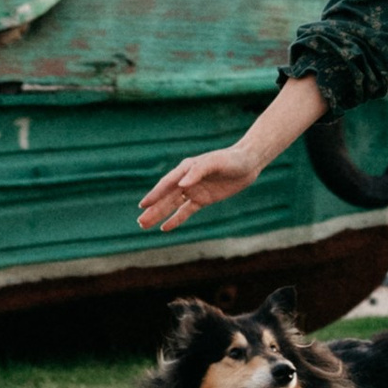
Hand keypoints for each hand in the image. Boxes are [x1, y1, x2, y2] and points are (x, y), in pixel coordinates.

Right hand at [137, 142, 262, 232]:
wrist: (248, 163)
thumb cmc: (231, 160)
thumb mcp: (216, 163)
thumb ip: (198, 172)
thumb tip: (182, 184)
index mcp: (186, 168)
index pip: (167, 184)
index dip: (155, 194)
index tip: (143, 205)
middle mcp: (187, 180)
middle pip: (166, 197)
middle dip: (153, 209)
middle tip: (140, 221)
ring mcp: (194, 190)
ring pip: (173, 205)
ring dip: (159, 215)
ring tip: (144, 225)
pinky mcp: (203, 199)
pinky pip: (186, 211)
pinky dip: (176, 219)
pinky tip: (165, 228)